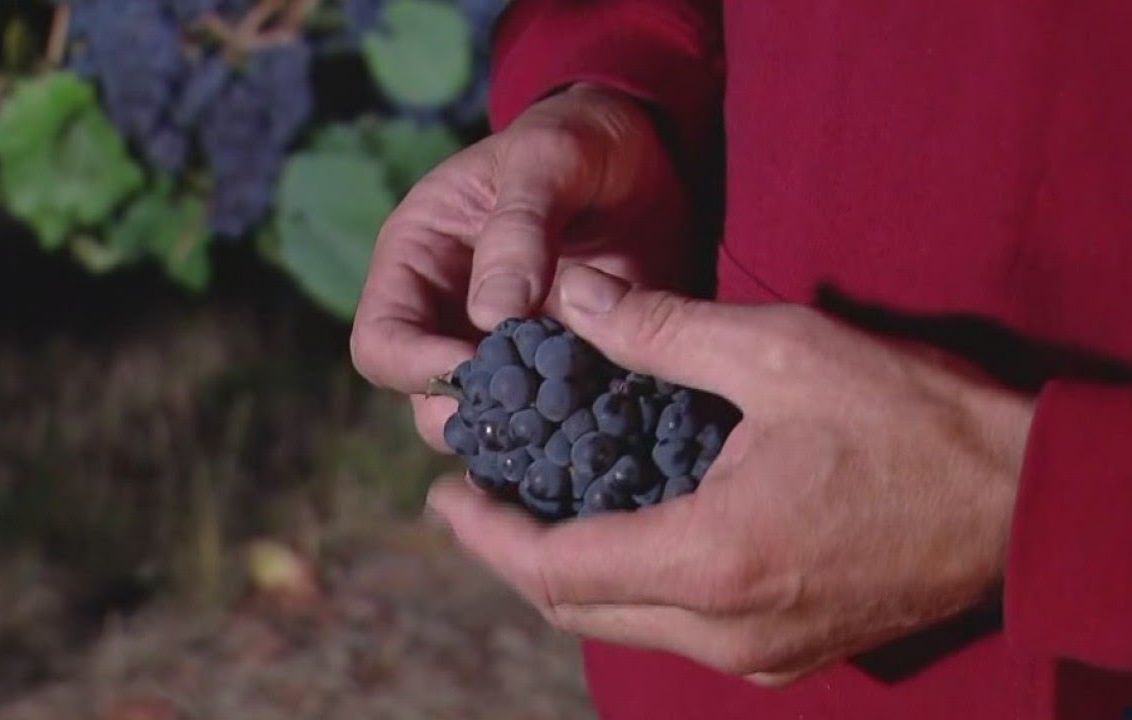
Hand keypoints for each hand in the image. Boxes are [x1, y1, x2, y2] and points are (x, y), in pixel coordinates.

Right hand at [350, 83, 693, 451]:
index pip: (381, 343)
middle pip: (427, 402)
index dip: (418, 368)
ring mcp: (505, 356)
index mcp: (417, 264)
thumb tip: (493, 316)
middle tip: (534, 410)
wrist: (647, 156)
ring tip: (574, 420)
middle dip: (473, 415)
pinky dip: (572, 435)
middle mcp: (449, 321)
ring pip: (489, 428)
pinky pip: (551, 428)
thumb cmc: (578, 142)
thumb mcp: (549, 159)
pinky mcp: (558, 378)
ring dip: (526, 434)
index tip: (481, 370)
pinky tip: (604, 428)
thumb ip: (519, 226)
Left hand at [425, 265, 1036, 685]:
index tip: (445, 496)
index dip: (487, 534)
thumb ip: (659, 329)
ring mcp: (757, 652)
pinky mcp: (785, 650)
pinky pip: (674, 627)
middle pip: (578, 607)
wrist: (1022, 504)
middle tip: (476, 498)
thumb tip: (571, 294)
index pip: (556, 569)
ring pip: (623, 622)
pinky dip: (628, 582)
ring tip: (535, 506)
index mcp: (712, 560)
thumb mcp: (780, 353)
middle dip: (514, 554)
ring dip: (569, 570)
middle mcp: (723, 630)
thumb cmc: (912, 421)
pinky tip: (620, 527)